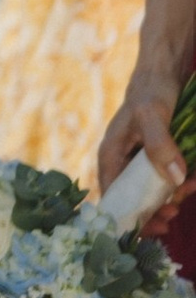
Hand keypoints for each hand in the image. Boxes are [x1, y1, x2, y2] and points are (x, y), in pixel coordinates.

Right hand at [97, 69, 187, 221]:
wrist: (164, 70)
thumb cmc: (151, 90)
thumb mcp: (152, 116)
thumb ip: (159, 146)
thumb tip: (174, 180)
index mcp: (110, 155)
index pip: (113, 197)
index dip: (129, 217)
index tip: (153, 226)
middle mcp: (121, 161)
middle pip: (132, 199)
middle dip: (153, 212)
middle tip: (173, 214)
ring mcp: (138, 159)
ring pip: (151, 191)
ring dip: (170, 198)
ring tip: (187, 193)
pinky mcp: (155, 156)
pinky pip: (164, 178)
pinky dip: (178, 184)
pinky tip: (192, 181)